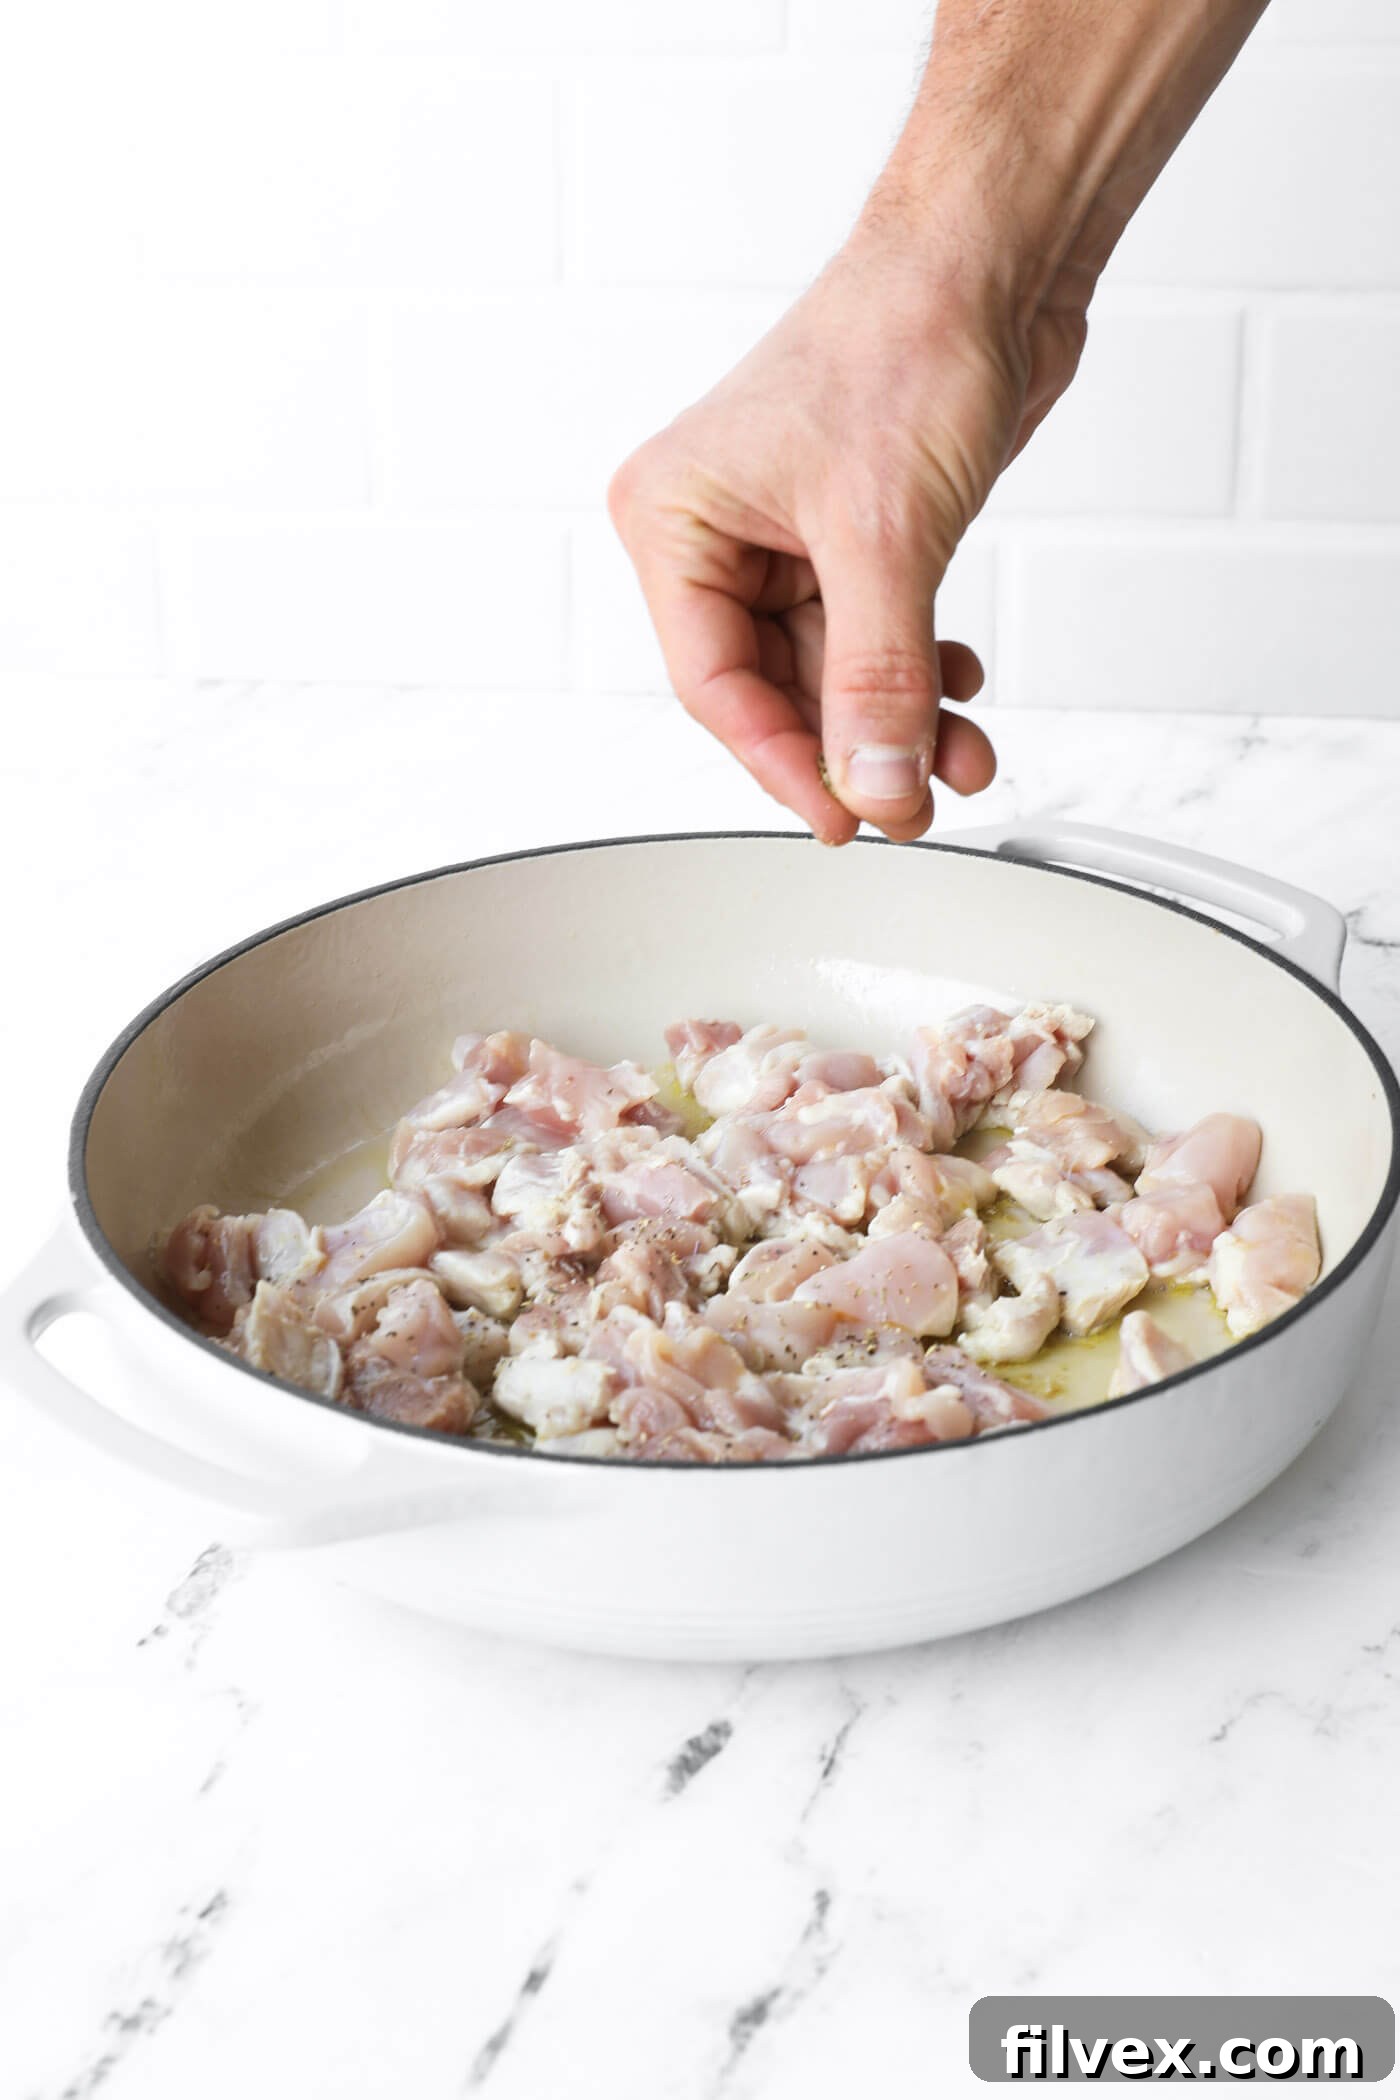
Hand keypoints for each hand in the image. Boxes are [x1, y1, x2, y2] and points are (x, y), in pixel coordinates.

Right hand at [608, 221, 1083, 844]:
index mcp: (676, 518)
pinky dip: (918, 673)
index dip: (782, 763)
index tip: (843, 820)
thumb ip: (877, 678)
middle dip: (855, 746)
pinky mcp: (852, 533)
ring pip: (833, 671)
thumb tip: (875, 785)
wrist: (992, 258)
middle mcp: (718, 530)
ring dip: (899, 718)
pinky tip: (959, 689)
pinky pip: (873, 637)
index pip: (713, 684)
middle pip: (774, 688)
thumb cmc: (906, 340)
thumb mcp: (885, 538)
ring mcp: (785, 535)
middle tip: (913, 802)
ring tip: (961, 754)